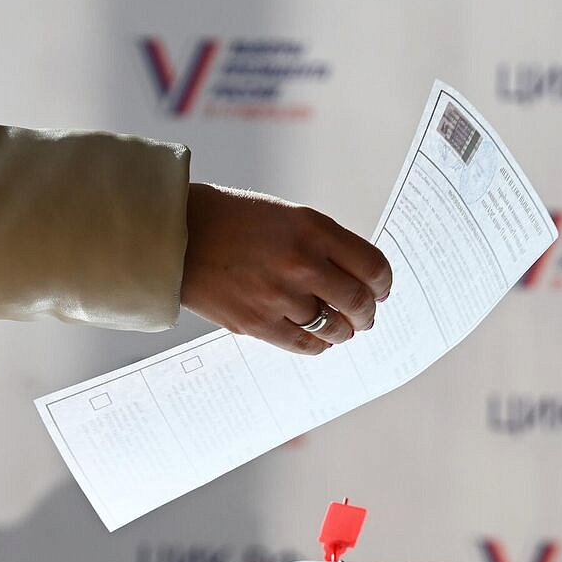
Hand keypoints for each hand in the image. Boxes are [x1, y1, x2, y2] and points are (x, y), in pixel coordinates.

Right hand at [179, 182, 390, 354]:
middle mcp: (302, 263)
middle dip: (367, 313)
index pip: (372, 267)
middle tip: (365, 315)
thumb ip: (325, 244)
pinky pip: (304, 345)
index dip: (383, 284)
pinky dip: (318, 344)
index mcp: (313, 229)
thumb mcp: (288, 216)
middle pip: (358, 301)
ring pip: (334, 328)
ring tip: (341, 328)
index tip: (381, 290)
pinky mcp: (257, 324)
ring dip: (344, 331)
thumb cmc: (234, 222)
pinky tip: (317, 338)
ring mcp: (279, 296)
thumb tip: (359, 278)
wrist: (178, 236)